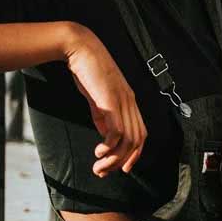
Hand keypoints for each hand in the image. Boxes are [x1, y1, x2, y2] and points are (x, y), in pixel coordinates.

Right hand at [64, 25, 146, 177]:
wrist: (80, 48)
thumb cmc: (87, 69)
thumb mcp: (96, 96)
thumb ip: (102, 114)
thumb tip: (105, 134)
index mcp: (128, 100)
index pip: (141, 133)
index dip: (134, 154)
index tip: (122, 168)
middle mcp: (130, 101)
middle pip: (137, 141)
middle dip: (122, 161)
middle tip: (104, 172)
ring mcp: (122, 101)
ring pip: (128, 140)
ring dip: (114, 159)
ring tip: (99, 166)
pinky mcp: (111, 101)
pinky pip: (116, 131)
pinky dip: (109, 147)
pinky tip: (98, 151)